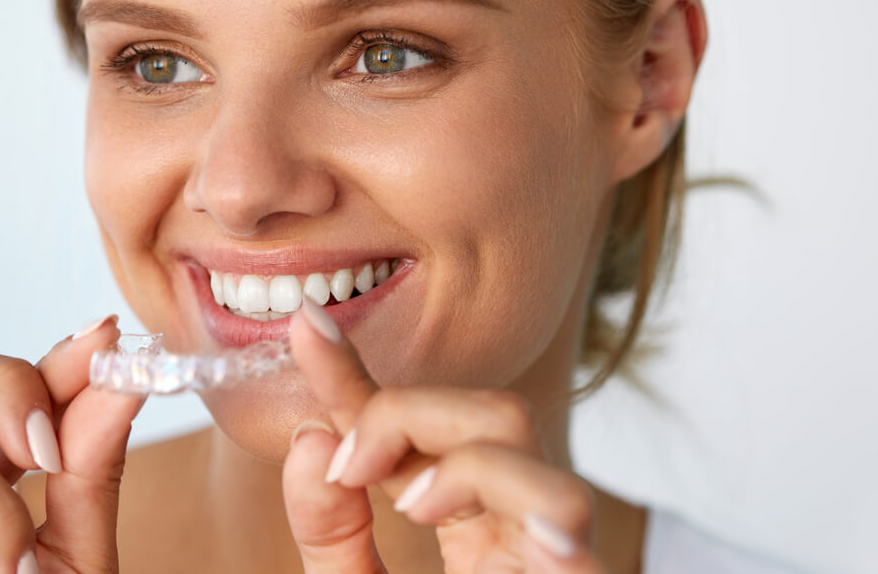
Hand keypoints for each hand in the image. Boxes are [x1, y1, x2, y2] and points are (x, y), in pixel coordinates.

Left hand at [282, 299, 604, 573]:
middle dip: (411, 412)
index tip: (306, 327)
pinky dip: (529, 505)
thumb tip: (308, 441)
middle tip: (346, 464)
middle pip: (492, 415)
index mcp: (476, 534)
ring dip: (462, 452)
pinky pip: (571, 517)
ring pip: (530, 444)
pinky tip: (457, 511)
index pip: (422, 431)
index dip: (359, 379)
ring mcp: (553, 555)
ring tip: (409, 503)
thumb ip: (331, 536)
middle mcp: (522, 532)